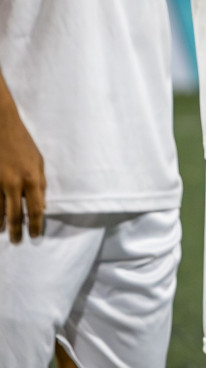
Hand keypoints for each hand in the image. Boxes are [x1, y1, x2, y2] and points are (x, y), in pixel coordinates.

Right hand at [0, 102, 44, 243]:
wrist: (1, 126)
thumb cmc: (22, 143)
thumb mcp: (38, 161)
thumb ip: (40, 184)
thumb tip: (41, 206)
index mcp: (32, 178)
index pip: (35, 210)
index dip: (35, 225)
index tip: (34, 236)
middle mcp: (14, 184)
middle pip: (14, 216)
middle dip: (16, 232)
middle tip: (17, 241)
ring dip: (0, 225)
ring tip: (2, 232)